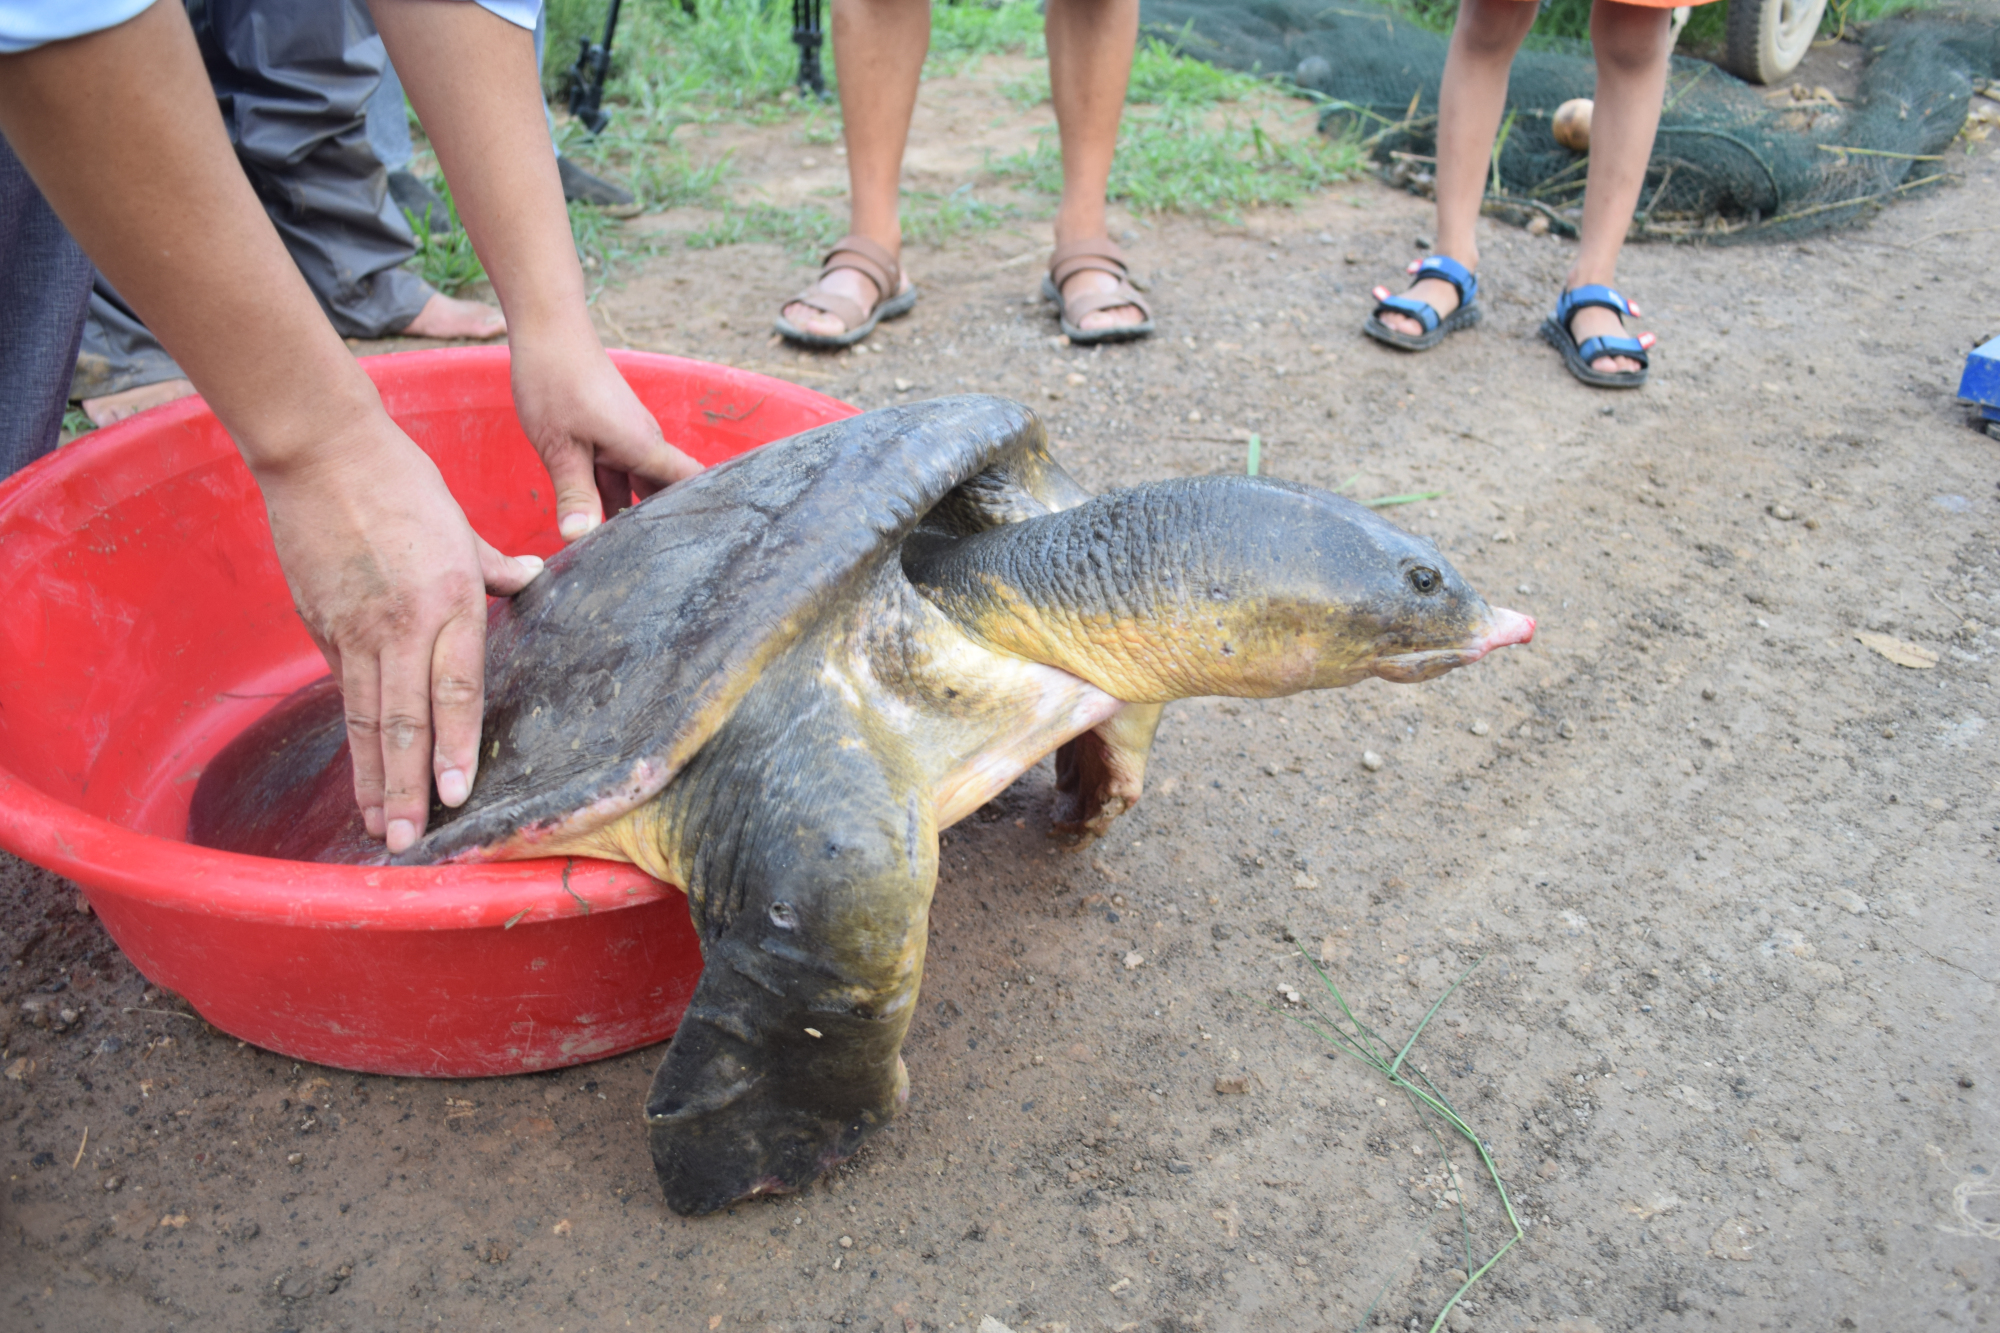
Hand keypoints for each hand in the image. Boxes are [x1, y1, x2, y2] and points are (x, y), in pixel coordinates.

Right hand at [253, 414, 543, 853]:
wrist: (323, 453)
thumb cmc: (402, 483)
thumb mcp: (461, 527)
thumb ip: (494, 567)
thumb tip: (529, 579)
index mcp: (449, 601)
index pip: (456, 690)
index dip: (454, 748)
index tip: (455, 795)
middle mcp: (403, 625)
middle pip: (405, 720)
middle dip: (406, 787)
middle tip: (406, 841)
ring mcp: (355, 629)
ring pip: (367, 719)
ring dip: (373, 778)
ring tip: (378, 826)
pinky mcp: (320, 624)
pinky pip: (343, 691)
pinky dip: (353, 736)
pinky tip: (360, 771)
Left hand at [510, 338, 701, 539]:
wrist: (546, 331)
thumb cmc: (556, 382)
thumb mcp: (560, 447)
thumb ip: (574, 495)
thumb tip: (579, 538)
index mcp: (644, 447)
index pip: (691, 483)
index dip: (704, 510)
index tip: (709, 541)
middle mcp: (643, 443)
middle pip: (663, 491)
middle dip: (660, 523)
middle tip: (654, 564)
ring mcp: (625, 438)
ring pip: (634, 485)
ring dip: (626, 512)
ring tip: (619, 552)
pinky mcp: (606, 433)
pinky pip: (615, 472)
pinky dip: (607, 494)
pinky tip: (591, 517)